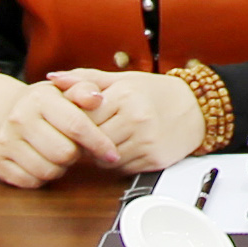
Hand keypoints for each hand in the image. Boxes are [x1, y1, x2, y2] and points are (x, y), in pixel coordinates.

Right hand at [0, 73, 118, 187]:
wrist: (10, 112)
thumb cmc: (49, 105)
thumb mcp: (67, 91)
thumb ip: (85, 90)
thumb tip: (97, 98)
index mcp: (40, 98)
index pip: (77, 126)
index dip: (99, 143)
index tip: (112, 154)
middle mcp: (19, 118)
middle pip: (64, 153)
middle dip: (76, 154)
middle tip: (74, 147)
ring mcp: (5, 140)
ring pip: (48, 170)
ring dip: (60, 167)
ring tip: (58, 153)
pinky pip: (31, 182)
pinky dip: (41, 177)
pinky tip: (43, 161)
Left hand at [52, 69, 211, 174]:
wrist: (195, 108)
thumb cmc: (155, 92)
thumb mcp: (122, 79)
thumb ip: (85, 79)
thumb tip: (53, 78)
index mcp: (125, 96)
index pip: (84, 117)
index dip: (76, 122)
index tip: (74, 122)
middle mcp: (136, 119)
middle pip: (93, 139)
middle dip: (86, 140)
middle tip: (87, 135)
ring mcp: (146, 141)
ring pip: (105, 158)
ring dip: (100, 153)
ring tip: (106, 139)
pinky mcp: (153, 160)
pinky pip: (122, 168)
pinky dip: (117, 162)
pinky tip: (123, 148)